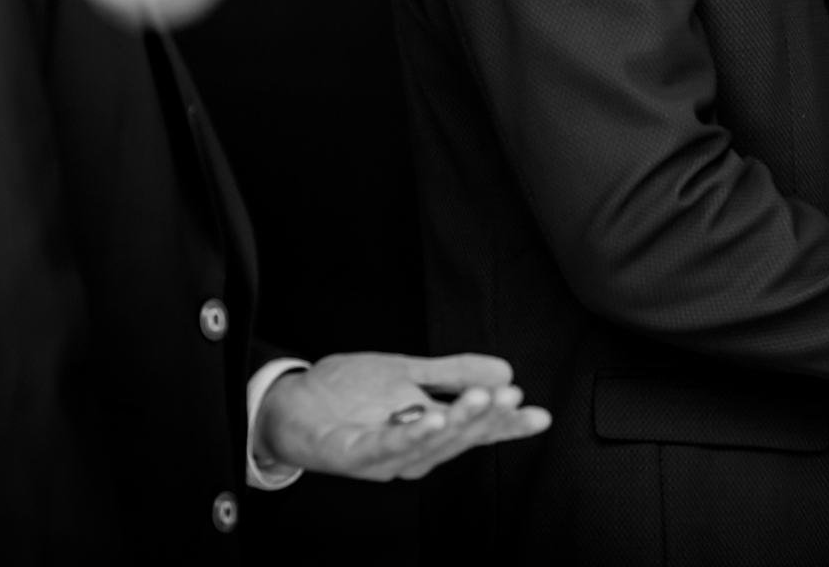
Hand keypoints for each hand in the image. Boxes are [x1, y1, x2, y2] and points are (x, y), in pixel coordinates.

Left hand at [255, 352, 550, 480]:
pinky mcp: (349, 454)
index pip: (475, 431)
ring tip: (478, 402)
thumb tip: (505, 371)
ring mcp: (380, 457)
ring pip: (426, 446)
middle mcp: (409, 453)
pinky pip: (384, 447)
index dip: (508, 425)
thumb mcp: (409, 371)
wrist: (290, 399)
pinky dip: (410, 436)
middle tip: (510, 396)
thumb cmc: (346, 393)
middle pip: (456, 439)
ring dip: (454, 425)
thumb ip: (455, 373)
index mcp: (427, 433)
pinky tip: (432, 418)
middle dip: (485, 418)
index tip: (538, 415)